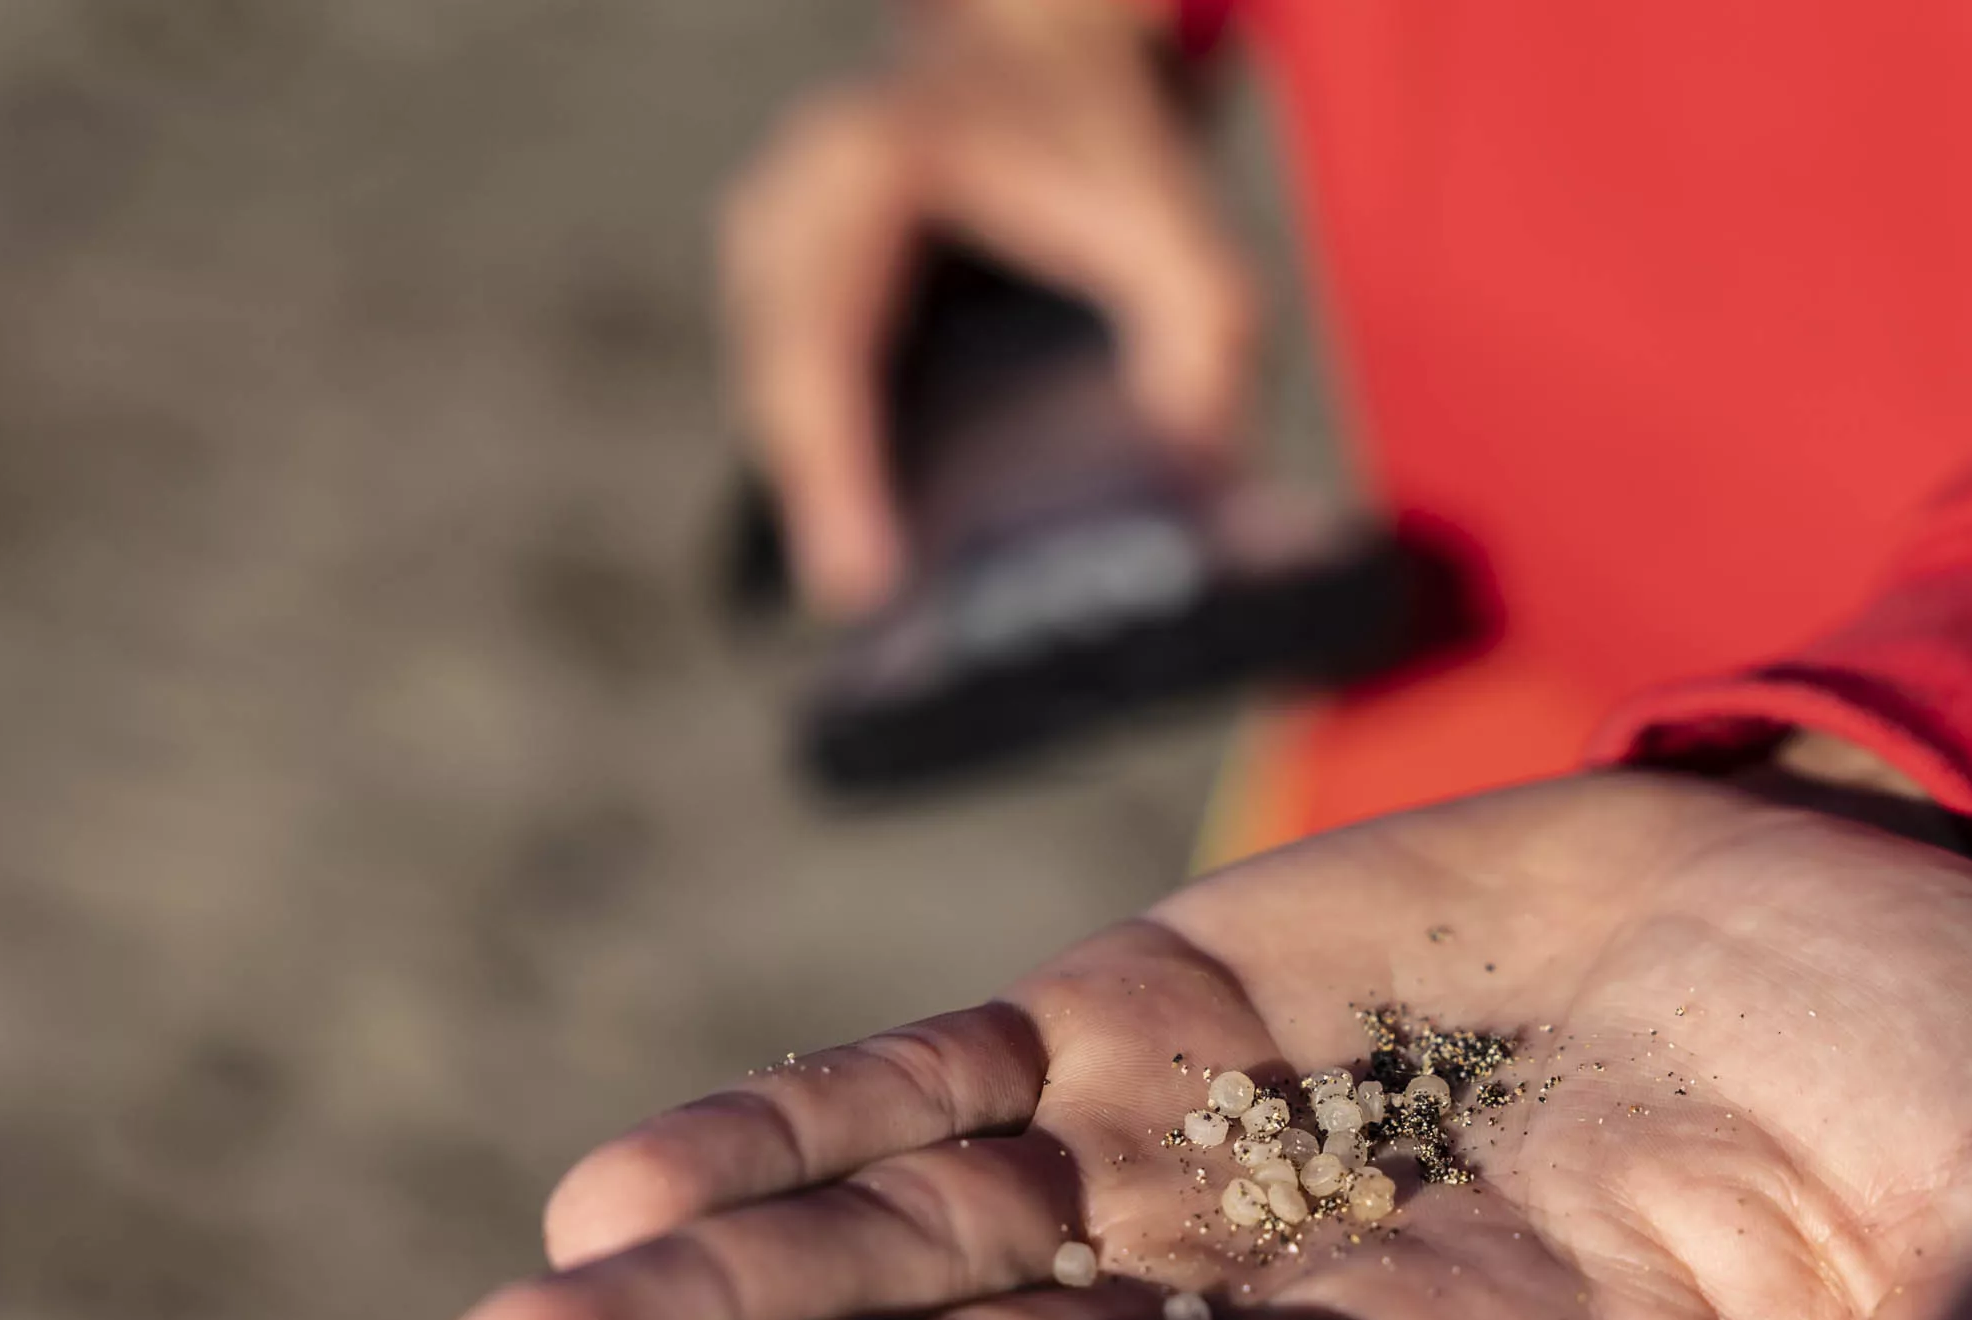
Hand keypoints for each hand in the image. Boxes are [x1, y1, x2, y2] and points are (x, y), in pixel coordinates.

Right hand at [719, 0, 1255, 607]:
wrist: (1043, 58)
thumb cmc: (1105, 145)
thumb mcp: (1181, 219)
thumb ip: (1199, 325)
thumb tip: (1192, 453)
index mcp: (868, 165)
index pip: (825, 338)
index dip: (837, 470)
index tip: (864, 579)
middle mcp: (792, 195)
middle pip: (776, 377)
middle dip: (814, 500)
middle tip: (862, 610)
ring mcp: (774, 238)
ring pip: (772, 391)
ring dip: (812, 488)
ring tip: (867, 597)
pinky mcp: (784, 283)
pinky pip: (790, 387)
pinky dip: (824, 462)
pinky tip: (869, 539)